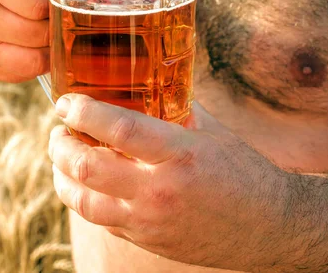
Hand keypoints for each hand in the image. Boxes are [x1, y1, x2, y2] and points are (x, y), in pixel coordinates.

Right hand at [0, 0, 70, 82]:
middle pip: (41, 33)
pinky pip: (29, 70)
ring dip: (52, 44)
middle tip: (59, 10)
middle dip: (58, 24)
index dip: (61, 1)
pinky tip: (39, 41)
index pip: (41, 5)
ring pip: (37, 56)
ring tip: (49, 23)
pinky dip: (42, 59)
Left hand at [48, 94, 288, 270]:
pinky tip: (81, 182)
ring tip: (61, 156)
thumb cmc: (243, 172)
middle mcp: (161, 190)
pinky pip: (99, 219)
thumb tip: (142, 87)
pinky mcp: (146, 240)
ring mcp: (150, 221)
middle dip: (61, 144)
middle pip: (89, 167)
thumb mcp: (212, 131)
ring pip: (84, 200)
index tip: (66, 101)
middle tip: (58, 130)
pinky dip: (81, 197)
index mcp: (181, 154)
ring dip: (61, 174)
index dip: (83, 112)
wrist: (269, 227)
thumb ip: (174, 110)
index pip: (118, 128)